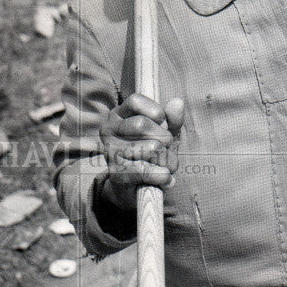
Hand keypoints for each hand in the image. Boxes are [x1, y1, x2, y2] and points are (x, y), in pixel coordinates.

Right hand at [99, 94, 183, 211]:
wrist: (137, 186)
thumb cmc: (153, 152)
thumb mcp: (165, 133)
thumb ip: (172, 118)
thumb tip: (177, 102)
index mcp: (119, 114)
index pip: (135, 101)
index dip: (155, 111)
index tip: (162, 121)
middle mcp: (109, 130)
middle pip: (142, 124)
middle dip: (164, 137)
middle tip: (166, 148)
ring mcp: (110, 152)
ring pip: (150, 147)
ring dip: (165, 158)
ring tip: (163, 164)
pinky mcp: (115, 174)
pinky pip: (145, 170)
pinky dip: (161, 174)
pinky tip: (164, 176)